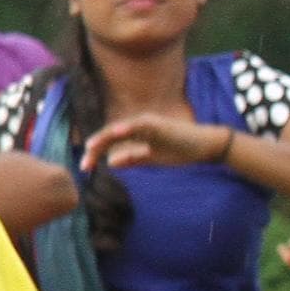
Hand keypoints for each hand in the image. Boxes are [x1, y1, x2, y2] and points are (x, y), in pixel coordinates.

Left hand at [80, 114, 233, 171]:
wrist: (206, 147)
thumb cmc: (181, 151)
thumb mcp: (153, 158)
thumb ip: (133, 159)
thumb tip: (111, 162)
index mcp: (136, 134)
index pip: (111, 142)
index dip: (96, 153)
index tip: (85, 168)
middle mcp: (139, 126)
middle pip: (111, 135)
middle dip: (96, 148)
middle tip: (83, 164)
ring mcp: (148, 123)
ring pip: (121, 129)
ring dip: (105, 137)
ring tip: (91, 147)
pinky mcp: (159, 123)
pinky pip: (140, 125)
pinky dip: (128, 128)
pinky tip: (117, 132)